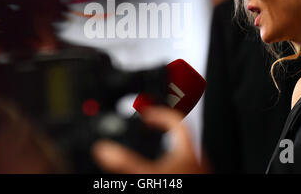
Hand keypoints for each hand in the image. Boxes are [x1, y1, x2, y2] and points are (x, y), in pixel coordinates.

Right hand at [92, 106, 209, 173]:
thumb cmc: (180, 186)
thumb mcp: (148, 175)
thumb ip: (126, 162)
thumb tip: (104, 150)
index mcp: (186, 150)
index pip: (176, 120)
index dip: (159, 113)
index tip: (146, 114)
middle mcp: (195, 159)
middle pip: (180, 134)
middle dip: (161, 129)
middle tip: (146, 128)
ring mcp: (196, 171)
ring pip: (181, 151)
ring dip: (165, 147)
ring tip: (150, 148)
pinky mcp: (194, 178)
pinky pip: (182, 166)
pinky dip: (168, 163)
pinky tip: (158, 171)